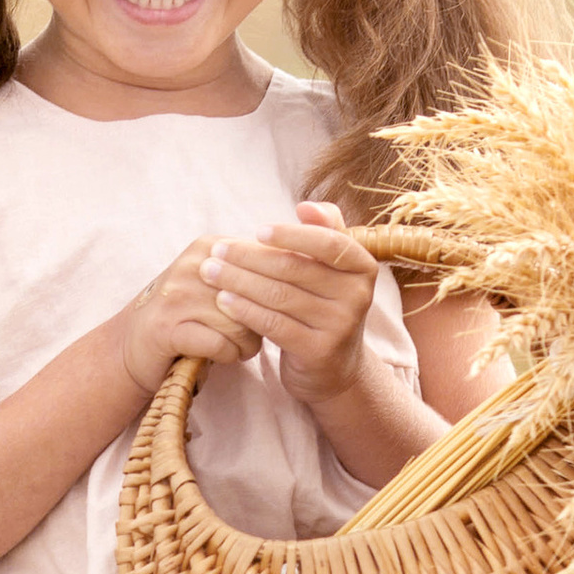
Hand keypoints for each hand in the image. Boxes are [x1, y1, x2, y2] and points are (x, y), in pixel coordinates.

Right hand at [114, 241, 265, 397]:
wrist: (130, 347)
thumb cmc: (186, 316)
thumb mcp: (214, 284)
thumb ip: (250, 273)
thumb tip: (303, 271)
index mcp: (209, 248)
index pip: (264, 263)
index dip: (278, 292)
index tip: (276, 311)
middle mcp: (193, 266)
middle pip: (256, 294)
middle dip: (263, 321)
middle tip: (257, 335)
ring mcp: (177, 296)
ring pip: (241, 322)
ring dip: (247, 343)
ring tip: (239, 348)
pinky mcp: (167, 329)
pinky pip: (220, 344)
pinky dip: (228, 355)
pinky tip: (222, 356)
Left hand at [199, 202, 379, 410]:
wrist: (335, 368)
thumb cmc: (323, 306)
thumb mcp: (332, 269)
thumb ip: (325, 231)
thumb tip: (306, 206)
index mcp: (363, 268)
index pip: (329, 243)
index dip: (292, 235)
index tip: (257, 230)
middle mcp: (358, 296)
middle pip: (295, 269)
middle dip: (250, 257)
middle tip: (217, 250)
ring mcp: (341, 325)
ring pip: (280, 296)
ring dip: (239, 281)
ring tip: (210, 272)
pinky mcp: (319, 351)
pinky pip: (274, 324)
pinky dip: (245, 310)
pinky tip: (223, 300)